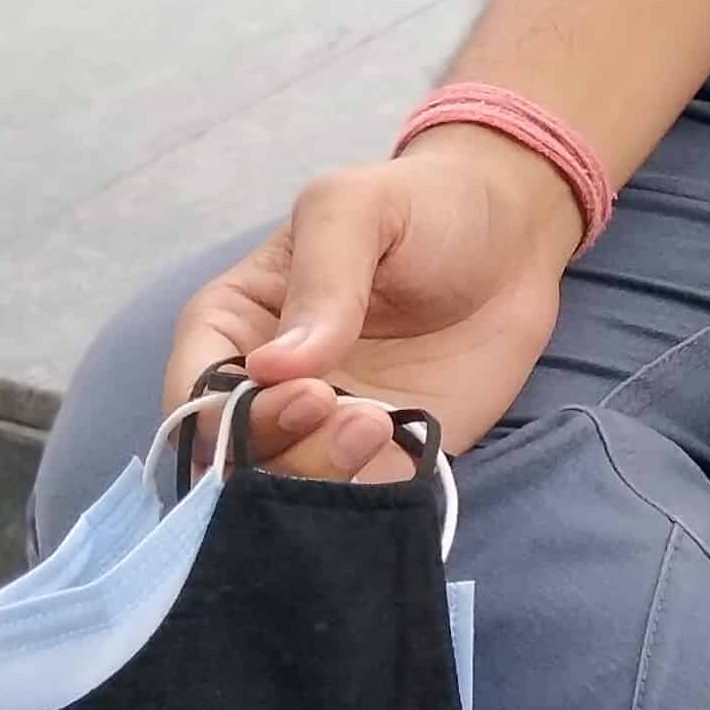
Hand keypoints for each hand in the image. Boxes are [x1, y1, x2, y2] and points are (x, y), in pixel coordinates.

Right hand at [161, 128, 584, 484]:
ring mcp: (326, 430)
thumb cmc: (422, 205)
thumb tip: (277, 368)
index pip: (194, 389)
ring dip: (322, 475)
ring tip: (378, 423)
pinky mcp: (386, 459)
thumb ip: (320, 281)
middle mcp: (270, 389)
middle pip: (232, 458)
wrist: (515, 234)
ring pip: (287, 492)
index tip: (298, 391)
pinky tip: (402, 448)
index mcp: (236, 323)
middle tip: (343, 411)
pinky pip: (356, 504)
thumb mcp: (356, 208)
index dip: (224, 412)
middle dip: (274, 451)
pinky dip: (365, 500)